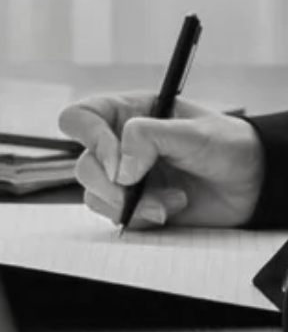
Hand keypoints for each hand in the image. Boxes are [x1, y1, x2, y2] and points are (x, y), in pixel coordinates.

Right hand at [57, 93, 264, 228]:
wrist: (251, 186)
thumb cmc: (228, 147)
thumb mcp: (194, 132)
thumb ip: (150, 138)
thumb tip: (119, 168)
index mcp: (128, 114)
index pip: (80, 118)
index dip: (90, 139)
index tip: (117, 162)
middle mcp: (119, 145)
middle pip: (83, 165)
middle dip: (112, 185)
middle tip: (138, 188)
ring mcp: (123, 177)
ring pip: (94, 194)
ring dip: (131, 204)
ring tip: (170, 201)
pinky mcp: (131, 205)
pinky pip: (113, 216)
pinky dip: (140, 217)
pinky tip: (169, 209)